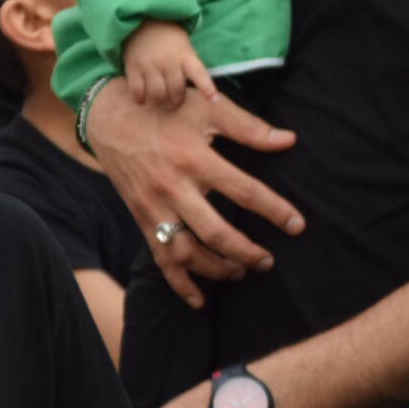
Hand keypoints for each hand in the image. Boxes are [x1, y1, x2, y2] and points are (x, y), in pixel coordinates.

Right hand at [86, 78, 303, 305]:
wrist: (110, 115)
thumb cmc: (167, 108)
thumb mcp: (208, 108)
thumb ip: (249, 127)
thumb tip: (289, 140)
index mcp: (195, 159)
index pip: (244, 191)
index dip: (274, 210)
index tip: (297, 226)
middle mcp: (173, 188)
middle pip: (215, 232)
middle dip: (245, 252)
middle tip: (268, 261)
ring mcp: (154, 207)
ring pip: (186, 252)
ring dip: (216, 269)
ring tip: (240, 272)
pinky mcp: (141, 219)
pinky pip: (159, 258)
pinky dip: (179, 283)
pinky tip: (199, 299)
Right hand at [124, 19, 217, 107]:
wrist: (141, 20)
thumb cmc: (167, 37)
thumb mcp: (184, 46)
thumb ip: (188, 64)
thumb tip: (196, 88)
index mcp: (185, 55)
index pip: (199, 73)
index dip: (207, 88)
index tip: (214, 100)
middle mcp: (168, 61)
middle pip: (176, 91)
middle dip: (177, 100)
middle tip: (174, 99)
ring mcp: (150, 65)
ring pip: (158, 95)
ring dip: (160, 101)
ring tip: (160, 99)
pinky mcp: (134, 68)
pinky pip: (138, 91)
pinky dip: (141, 99)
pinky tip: (143, 98)